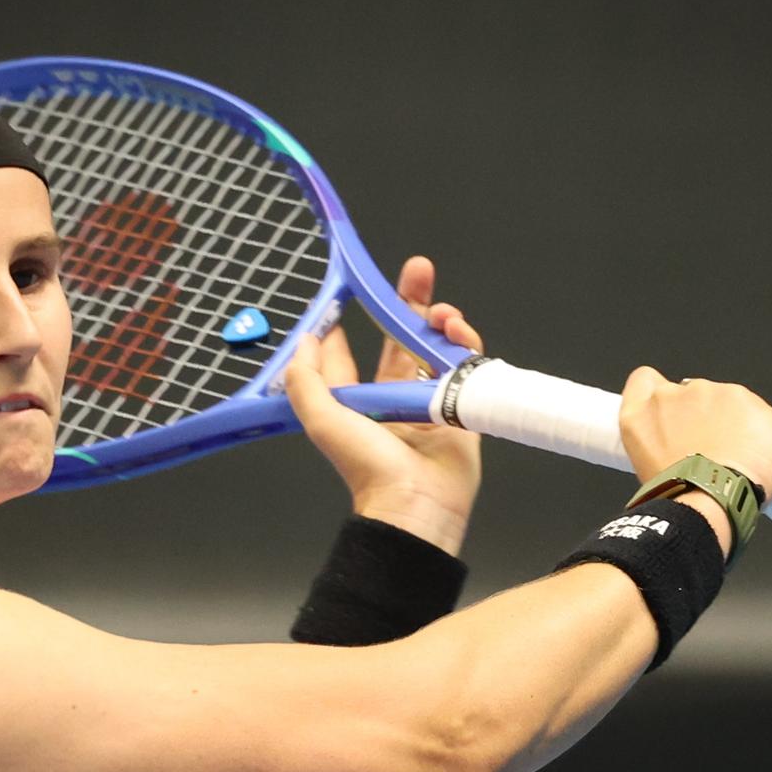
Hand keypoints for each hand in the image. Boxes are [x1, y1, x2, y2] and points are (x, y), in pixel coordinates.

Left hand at [282, 256, 482, 555]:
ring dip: (440, 321)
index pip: (348, 355)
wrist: (416, 502)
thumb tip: (305, 340)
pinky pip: (465, 366)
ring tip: (444, 311)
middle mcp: (392, 396)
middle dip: (408, 301)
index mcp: (356, 401)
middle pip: (399, 339)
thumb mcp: (323, 420)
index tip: (352, 292)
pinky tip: (459, 332)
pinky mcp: (460, 407)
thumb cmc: (368, 465)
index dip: (348, 326)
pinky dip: (464, 344)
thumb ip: (307, 379)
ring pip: (435, 347)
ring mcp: (428, 399)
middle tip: (418, 269)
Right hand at [616, 366, 771, 492]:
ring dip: (726, 418)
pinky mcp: (740, 395)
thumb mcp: (645, 465)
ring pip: (720, 398)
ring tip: (731, 454)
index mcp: (640, 413)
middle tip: (706, 446)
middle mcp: (669, 395)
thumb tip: (671, 440)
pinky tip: (751, 450)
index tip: (669, 410)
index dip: (657, 391)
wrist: (713, 498)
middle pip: (686, 392)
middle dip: (697, 413)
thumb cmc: (679, 492)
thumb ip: (654, 436)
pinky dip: (752, 424)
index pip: (643, 380)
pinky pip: (748, 406)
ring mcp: (706, 392)